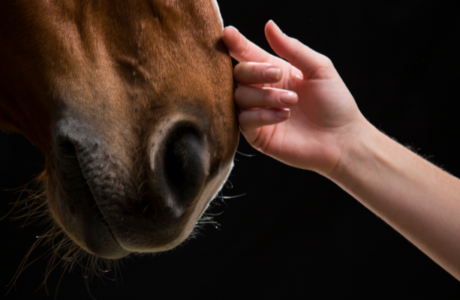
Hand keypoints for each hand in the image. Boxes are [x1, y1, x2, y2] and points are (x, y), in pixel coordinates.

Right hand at [223, 21, 368, 174]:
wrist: (342, 139)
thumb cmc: (334, 103)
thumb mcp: (319, 69)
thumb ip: (293, 49)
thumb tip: (269, 25)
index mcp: (275, 73)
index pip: (249, 55)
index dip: (237, 44)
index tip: (228, 33)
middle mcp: (263, 91)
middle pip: (239, 74)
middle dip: (255, 71)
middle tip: (277, 74)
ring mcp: (258, 113)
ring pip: (240, 96)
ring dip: (265, 95)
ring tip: (291, 101)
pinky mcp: (257, 135)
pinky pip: (244, 121)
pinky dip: (262, 115)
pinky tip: (283, 116)